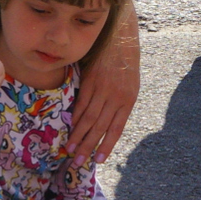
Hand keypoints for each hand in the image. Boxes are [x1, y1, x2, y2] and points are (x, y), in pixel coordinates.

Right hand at [69, 2, 138, 163]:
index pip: (116, 129)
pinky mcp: (90, 80)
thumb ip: (120, 105)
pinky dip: (75, 118)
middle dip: (89, 146)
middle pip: (99, 127)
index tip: (98, 160)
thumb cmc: (126, 64)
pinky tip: (70, 128)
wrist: (120, 37)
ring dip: (78, 135)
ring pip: (88, 118)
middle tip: (78, 162)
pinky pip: (81, 103)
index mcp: (128, 100)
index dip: (107, 145)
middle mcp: (116, 97)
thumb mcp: (130, 86)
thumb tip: (109, 124)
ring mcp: (102, 89)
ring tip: (71, 149)